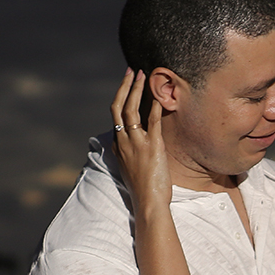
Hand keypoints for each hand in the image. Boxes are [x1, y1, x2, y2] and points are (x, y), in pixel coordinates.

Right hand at [111, 69, 169, 215]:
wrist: (148, 202)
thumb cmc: (142, 189)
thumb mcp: (130, 168)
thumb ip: (128, 153)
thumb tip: (129, 145)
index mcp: (117, 146)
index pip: (116, 117)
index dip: (121, 98)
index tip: (127, 85)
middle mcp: (123, 142)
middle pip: (118, 108)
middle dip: (124, 87)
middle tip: (131, 71)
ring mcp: (136, 144)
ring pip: (131, 110)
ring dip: (136, 90)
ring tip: (142, 75)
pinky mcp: (152, 147)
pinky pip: (152, 122)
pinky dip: (155, 106)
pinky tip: (159, 95)